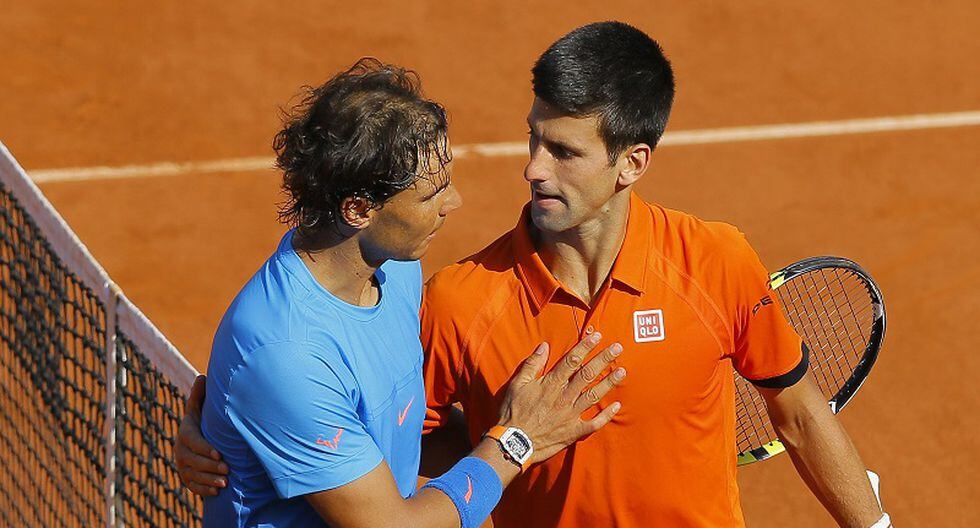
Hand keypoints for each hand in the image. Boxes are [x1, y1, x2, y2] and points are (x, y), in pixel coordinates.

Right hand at [175, 374, 227, 495]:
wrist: (196, 440)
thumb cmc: (203, 421)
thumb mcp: (200, 410)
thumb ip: (200, 396)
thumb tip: (203, 376)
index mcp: (186, 433)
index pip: (193, 442)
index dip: (205, 448)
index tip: (219, 453)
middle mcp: (181, 451)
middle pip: (192, 461)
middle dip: (210, 466)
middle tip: (227, 470)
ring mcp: (182, 465)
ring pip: (192, 475)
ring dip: (209, 480)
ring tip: (225, 483)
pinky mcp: (186, 478)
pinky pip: (192, 486)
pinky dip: (203, 490)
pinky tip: (216, 492)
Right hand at [495, 333, 625, 462]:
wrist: (514, 443)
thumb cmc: (513, 412)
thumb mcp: (517, 384)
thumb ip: (532, 364)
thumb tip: (544, 346)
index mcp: (550, 384)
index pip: (571, 361)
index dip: (585, 347)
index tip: (598, 337)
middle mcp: (564, 397)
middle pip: (587, 374)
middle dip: (603, 359)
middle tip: (617, 348)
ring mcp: (570, 414)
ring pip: (594, 395)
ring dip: (609, 383)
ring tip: (622, 371)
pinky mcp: (573, 431)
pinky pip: (594, 423)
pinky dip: (606, 415)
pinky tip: (617, 406)